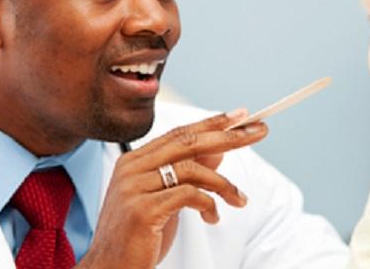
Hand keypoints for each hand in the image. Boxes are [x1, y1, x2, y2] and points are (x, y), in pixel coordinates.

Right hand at [74, 110, 267, 268]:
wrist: (111, 268)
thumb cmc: (139, 236)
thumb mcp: (167, 198)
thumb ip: (188, 173)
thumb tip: (219, 148)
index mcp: (135, 161)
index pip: (178, 133)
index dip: (211, 123)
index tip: (241, 116)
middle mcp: (131, 168)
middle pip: (188, 142)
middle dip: (228, 136)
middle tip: (259, 131)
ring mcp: (134, 188)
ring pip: (192, 169)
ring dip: (224, 185)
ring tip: (239, 200)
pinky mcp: (142, 210)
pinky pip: (188, 195)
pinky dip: (209, 204)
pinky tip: (212, 217)